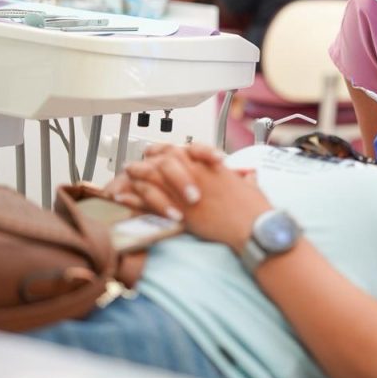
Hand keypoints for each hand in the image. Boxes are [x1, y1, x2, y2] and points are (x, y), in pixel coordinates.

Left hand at [120, 144, 270, 251]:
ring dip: (135, 177)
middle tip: (134, 166)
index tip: (156, 154)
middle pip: (162, 160)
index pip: (182, 151)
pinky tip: (122, 198)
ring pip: (152, 178)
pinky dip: (133, 199)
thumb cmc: (255, 209)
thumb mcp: (251, 186)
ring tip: (121, 180)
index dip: (165, 151)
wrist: (253, 227)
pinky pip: (149, 202)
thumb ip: (245, 178)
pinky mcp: (180, 212)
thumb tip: (248, 176)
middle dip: (146, 162)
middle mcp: (195, 174)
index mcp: (211, 167)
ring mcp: (185, 193)